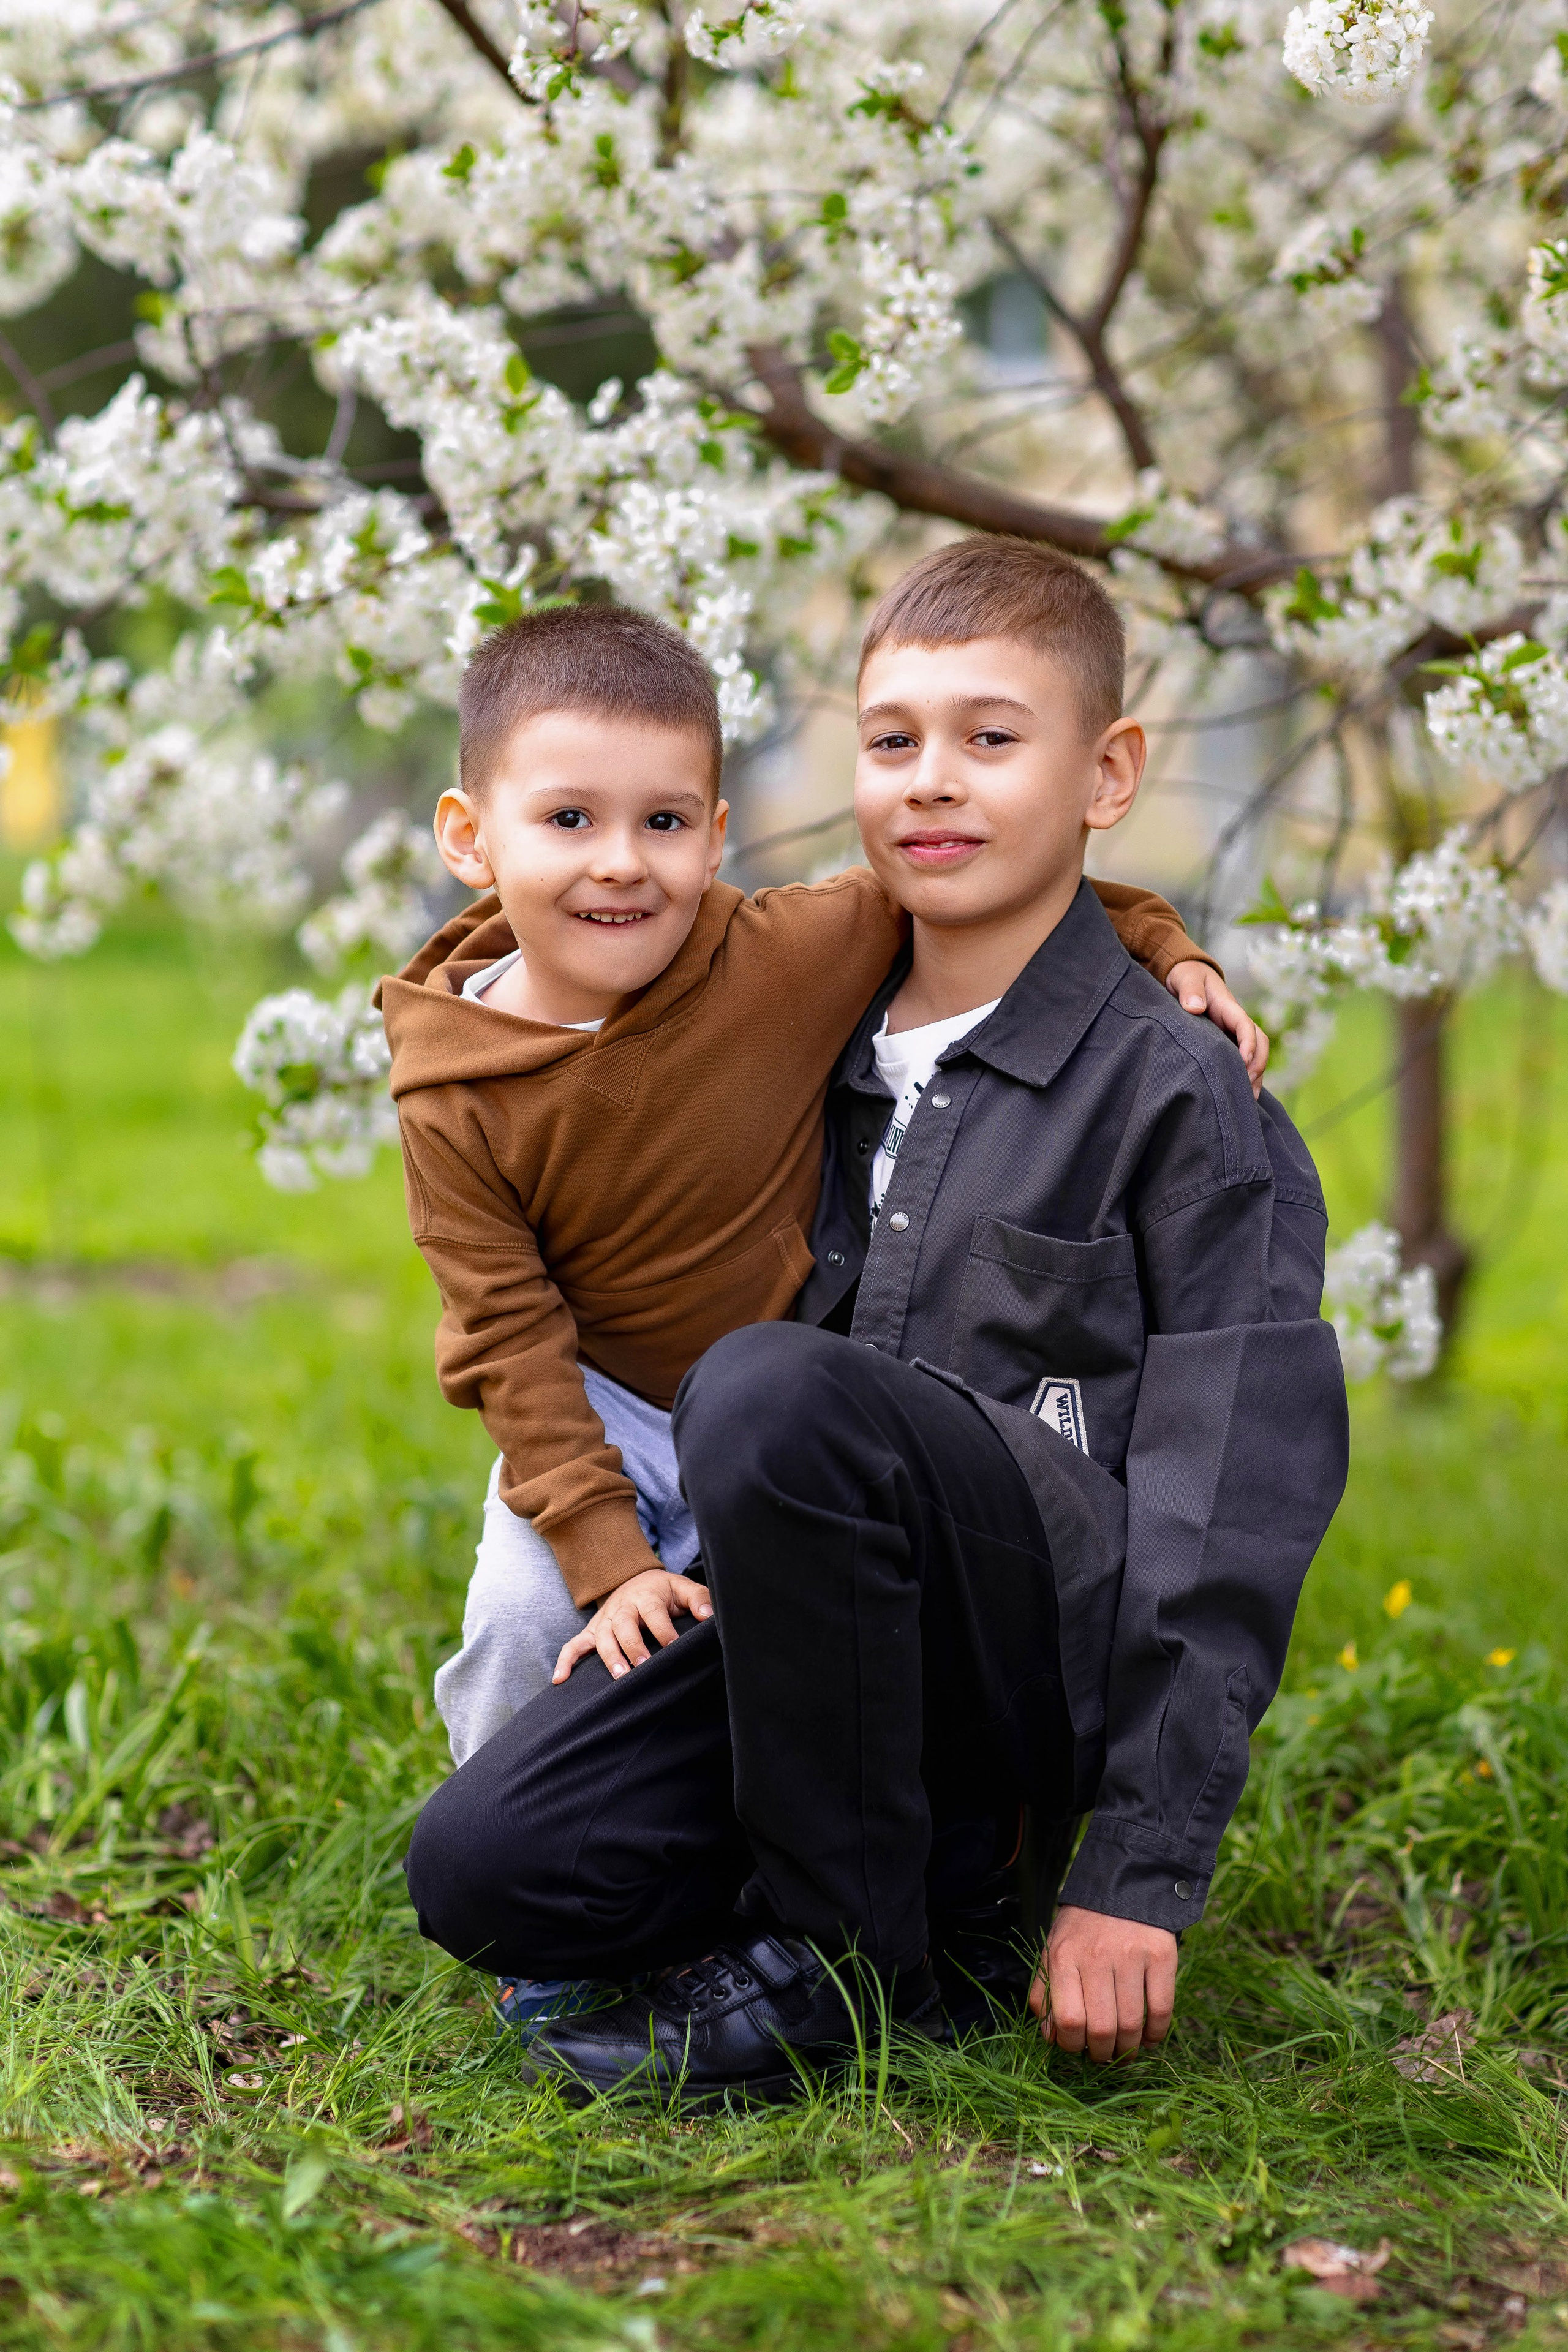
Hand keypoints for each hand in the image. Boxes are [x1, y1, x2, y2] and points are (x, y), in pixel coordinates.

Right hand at [552, 1568, 712, 1683]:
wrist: (635, 1580)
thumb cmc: (663, 1591)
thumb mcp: (683, 1588)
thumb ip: (699, 1599)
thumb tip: (709, 1615)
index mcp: (646, 1596)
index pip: (654, 1613)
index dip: (665, 1630)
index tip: (675, 1647)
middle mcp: (623, 1607)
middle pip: (625, 1625)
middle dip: (633, 1646)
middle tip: (643, 1666)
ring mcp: (605, 1620)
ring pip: (602, 1637)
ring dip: (609, 1657)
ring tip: (619, 1676)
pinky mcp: (592, 1631)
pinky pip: (574, 1645)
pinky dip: (565, 1661)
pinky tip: (559, 1679)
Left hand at [1029, 1904, 1177, 2061]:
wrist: (1121, 1886)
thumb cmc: (1082, 1928)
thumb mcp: (1052, 1951)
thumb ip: (1044, 1992)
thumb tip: (1050, 2037)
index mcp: (1064, 1957)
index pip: (1068, 2019)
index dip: (1072, 2045)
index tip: (1078, 2048)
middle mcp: (1097, 1956)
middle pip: (1101, 2028)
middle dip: (1102, 2053)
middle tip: (1103, 2055)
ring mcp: (1131, 1956)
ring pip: (1131, 2024)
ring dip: (1128, 2050)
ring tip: (1125, 2051)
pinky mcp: (1161, 1956)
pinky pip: (1161, 2010)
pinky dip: (1156, 2034)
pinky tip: (1149, 2038)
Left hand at [1165, 960, 1268, 1097]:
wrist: (1185, 975)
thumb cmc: (1186, 975)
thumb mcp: (1185, 977)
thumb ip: (1189, 990)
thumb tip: (1195, 1007)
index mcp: (1228, 1006)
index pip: (1245, 1025)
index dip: (1249, 1044)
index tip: (1244, 1062)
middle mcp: (1235, 1022)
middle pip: (1259, 1042)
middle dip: (1258, 1064)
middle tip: (1247, 1085)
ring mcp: (1232, 1033)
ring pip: (1254, 1054)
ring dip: (1256, 1075)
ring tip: (1248, 1099)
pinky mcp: (1226, 1042)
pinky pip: (1241, 1060)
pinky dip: (1245, 1076)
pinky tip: (1241, 1095)